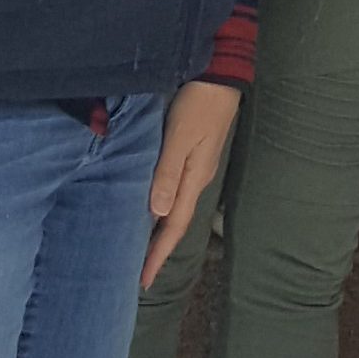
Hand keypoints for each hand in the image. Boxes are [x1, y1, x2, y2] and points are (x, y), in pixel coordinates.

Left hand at [143, 78, 240, 289]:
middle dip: (157, 250)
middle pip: (174, 223)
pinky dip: (160, 209)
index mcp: (193, 179)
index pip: (173, 226)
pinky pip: (173, 193)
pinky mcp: (192, 156)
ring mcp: (196, 168)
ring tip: (140, 248)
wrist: (221, 76)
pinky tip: (149, 209)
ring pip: (173, 209)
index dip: (157, 255)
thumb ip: (166, 173)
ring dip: (158, 232)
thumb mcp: (179, 136)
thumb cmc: (198, 104)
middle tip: (138, 273)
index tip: (143, 281)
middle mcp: (196, 179)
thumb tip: (156, 213)